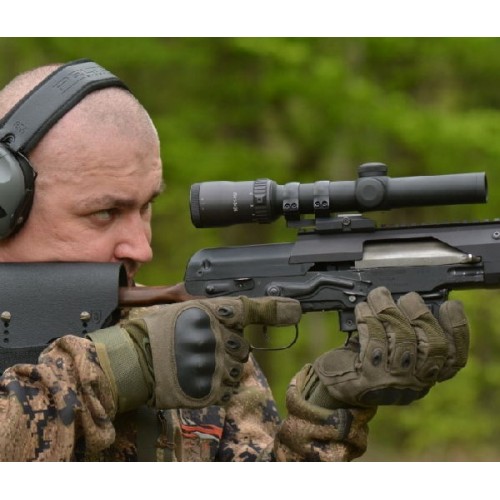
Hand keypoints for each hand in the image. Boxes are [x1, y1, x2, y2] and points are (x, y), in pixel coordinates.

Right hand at [89, 296, 300, 411]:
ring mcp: (218, 364)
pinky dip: (216, 384)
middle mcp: (221, 336)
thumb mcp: (184, 309)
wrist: (132, 360)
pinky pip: (228, 387)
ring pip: (238, 368)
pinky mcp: (213, 388)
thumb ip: (216, 312)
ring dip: (224, 368)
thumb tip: (241, 316)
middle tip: (202, 347)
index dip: (277, 309)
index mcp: (214, 311)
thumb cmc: (154, 331)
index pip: (254, 308)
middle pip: (244, 346)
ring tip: (196, 363)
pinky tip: (196, 377)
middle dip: (229, 348)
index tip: (294, 309)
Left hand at [306, 287, 468, 407]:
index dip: (458, 329)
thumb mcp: (394, 344)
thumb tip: (418, 297)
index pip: (455, 356)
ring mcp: (394, 382)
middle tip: (407, 297)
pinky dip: (369, 320)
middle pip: (434, 345)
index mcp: (429, 373)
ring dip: (389, 310)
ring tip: (378, 295)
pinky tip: (362, 309)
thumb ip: (411, 328)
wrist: (337, 380)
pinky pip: (375, 341)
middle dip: (420, 313)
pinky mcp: (370, 378)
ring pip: (402, 339)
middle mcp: (417, 381)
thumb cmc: (369, 355)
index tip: (450, 304)